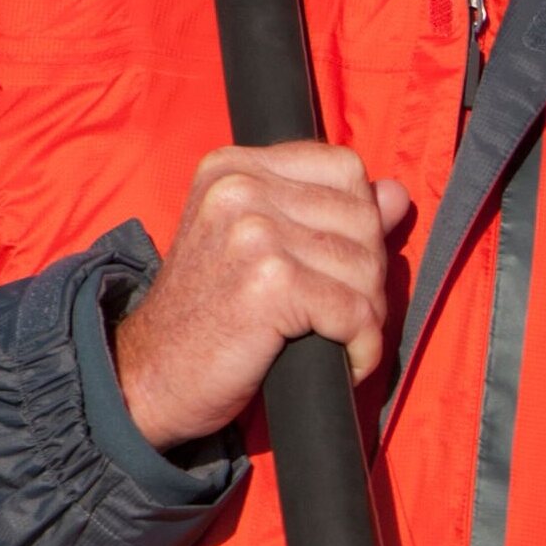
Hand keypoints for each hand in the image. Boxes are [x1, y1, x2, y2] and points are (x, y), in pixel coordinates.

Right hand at [110, 143, 412, 450]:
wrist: (148, 377)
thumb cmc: (206, 315)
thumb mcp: (257, 247)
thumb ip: (324, 213)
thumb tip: (397, 194)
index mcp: (233, 167)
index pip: (345, 168)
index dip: (360, 221)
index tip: (338, 263)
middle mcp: (240, 189)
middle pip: (361, 216)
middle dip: (366, 273)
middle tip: (339, 312)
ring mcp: (255, 233)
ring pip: (365, 266)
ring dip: (366, 314)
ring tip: (335, 337)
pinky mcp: (270, 284)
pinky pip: (356, 312)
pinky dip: (362, 347)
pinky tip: (345, 362)